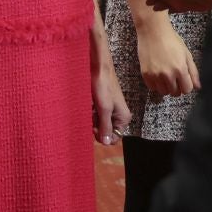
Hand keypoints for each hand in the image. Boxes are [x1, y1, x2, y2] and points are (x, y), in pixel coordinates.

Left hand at [91, 31, 132, 145]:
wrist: (98, 68)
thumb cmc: (103, 87)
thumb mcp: (104, 109)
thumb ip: (105, 127)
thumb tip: (106, 144)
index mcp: (124, 118)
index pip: (114, 138)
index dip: (103, 136)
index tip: (94, 128)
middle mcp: (118, 116)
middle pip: (106, 132)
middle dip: (96, 127)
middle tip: (90, 116)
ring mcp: (110, 111)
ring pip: (99, 124)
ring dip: (92, 119)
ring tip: (89, 108)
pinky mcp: (102, 105)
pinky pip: (96, 116)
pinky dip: (90, 113)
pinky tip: (88, 105)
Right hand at [134, 16, 199, 96]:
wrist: (153, 31)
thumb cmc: (171, 40)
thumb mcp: (186, 54)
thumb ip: (193, 72)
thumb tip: (198, 87)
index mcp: (180, 69)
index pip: (187, 90)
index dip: (186, 85)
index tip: (184, 80)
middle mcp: (168, 74)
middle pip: (175, 93)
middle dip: (177, 87)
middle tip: (175, 76)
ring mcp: (155, 75)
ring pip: (163, 92)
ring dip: (166, 86)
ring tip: (166, 75)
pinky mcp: (145, 74)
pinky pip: (152, 88)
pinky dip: (156, 84)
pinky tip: (157, 74)